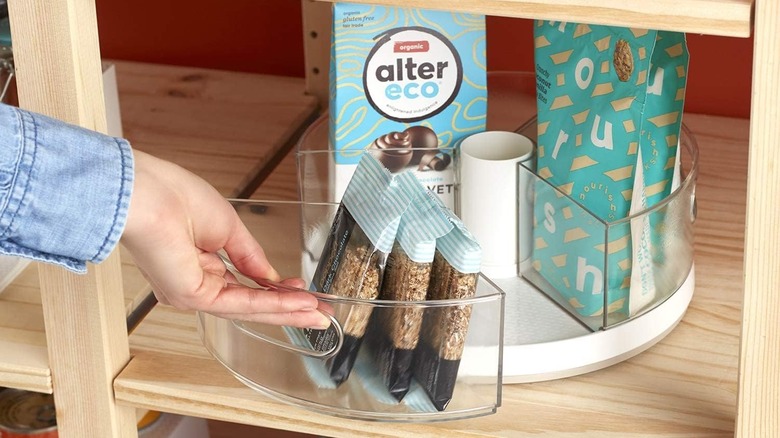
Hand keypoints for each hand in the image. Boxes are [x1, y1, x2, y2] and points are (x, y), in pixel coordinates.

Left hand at [121, 150, 329, 328]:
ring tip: (317, 313)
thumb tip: (271, 276)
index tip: (303, 290)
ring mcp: (192, 293)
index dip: (276, 290)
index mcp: (198, 264)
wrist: (145, 192)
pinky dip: (271, 303)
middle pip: (250, 303)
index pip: (244, 285)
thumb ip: (251, 257)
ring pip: (248, 308)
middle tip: (320, 314)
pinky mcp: (191, 295)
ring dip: (286, 310)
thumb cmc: (172, 196)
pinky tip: (296, 303)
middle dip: (288, 309)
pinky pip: (240, 303)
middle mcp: (194, 283)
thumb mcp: (228, 227)